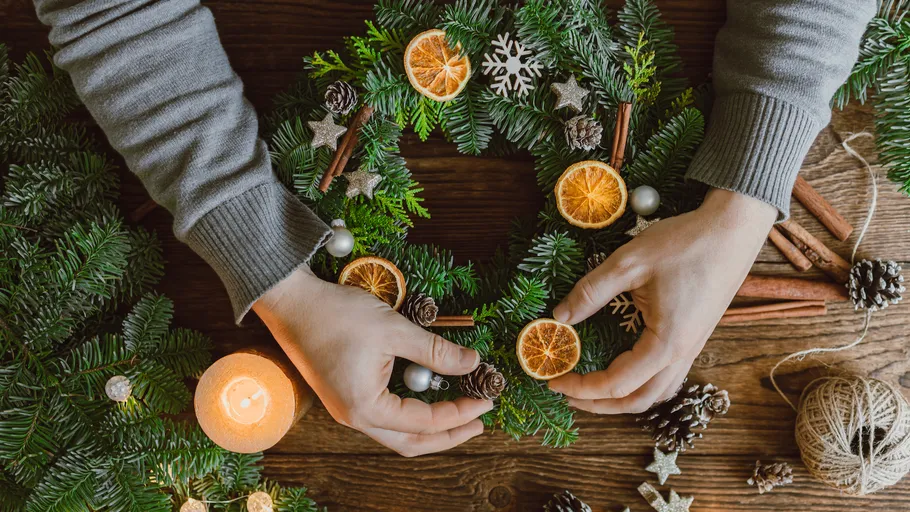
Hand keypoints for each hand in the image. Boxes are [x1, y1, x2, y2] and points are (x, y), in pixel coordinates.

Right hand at [252, 268, 490, 456]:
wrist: (291, 301)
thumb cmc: (337, 314)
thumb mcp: (395, 330)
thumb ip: (435, 351)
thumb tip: (473, 363)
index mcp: (366, 407)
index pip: (425, 422)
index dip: (461, 413)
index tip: (487, 399)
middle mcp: (354, 416)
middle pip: (410, 443)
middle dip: (448, 435)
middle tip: (479, 422)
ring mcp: (346, 408)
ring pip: (396, 433)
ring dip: (429, 426)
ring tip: (459, 412)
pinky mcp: (344, 395)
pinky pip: (383, 416)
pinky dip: (410, 412)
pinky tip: (426, 394)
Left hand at [549, 188, 776, 412]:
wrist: (733, 229)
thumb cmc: (684, 242)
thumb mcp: (628, 262)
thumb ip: (591, 291)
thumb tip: (560, 316)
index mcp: (666, 343)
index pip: (617, 383)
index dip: (582, 387)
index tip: (555, 381)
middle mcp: (683, 354)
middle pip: (639, 401)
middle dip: (600, 404)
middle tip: (567, 393)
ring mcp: (693, 348)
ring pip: (657, 393)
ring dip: (622, 399)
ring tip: (591, 389)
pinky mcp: (696, 337)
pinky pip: (668, 376)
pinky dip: (642, 385)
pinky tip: (625, 370)